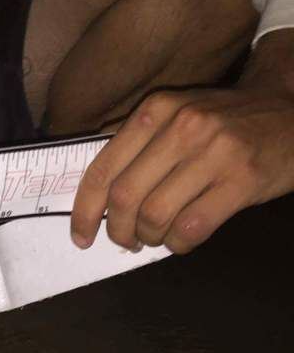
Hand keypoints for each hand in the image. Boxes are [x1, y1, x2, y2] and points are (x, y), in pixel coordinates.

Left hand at [70, 85, 293, 253]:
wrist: (290, 110)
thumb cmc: (224, 121)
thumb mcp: (176, 114)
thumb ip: (137, 143)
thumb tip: (95, 194)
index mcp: (156, 111)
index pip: (103, 169)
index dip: (84, 210)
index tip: (80, 236)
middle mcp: (182, 127)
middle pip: (125, 197)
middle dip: (118, 230)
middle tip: (124, 241)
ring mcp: (215, 153)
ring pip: (156, 215)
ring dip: (149, 238)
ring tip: (156, 237)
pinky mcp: (243, 180)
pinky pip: (193, 227)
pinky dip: (178, 242)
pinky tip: (181, 239)